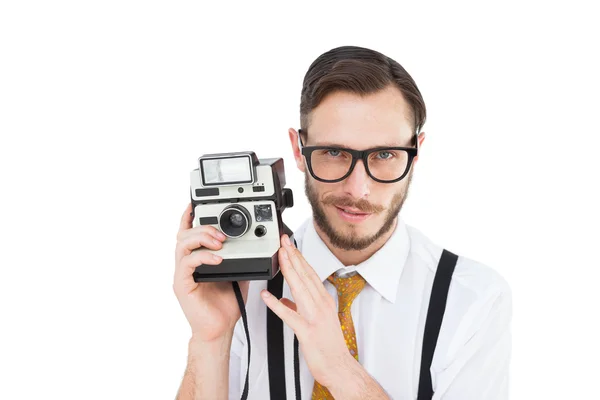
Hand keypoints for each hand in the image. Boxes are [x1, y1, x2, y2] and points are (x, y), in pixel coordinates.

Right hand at [173, 203, 249, 342]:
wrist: (220, 329)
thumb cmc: (226, 305)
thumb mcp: (238, 273)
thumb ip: (240, 257)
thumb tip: (253, 243)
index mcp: (197, 259)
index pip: (189, 232)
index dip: (191, 216)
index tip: (198, 204)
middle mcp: (186, 264)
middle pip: (184, 233)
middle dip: (203, 226)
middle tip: (222, 233)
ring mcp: (183, 273)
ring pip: (182, 244)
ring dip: (202, 238)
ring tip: (220, 242)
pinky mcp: (182, 284)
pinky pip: (187, 263)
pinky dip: (203, 257)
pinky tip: (218, 258)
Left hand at [260, 234, 351, 388]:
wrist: (339, 366)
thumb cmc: (329, 346)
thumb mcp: (317, 321)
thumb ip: (300, 307)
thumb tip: (285, 299)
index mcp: (323, 301)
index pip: (309, 273)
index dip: (299, 257)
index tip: (290, 245)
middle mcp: (320, 305)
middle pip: (305, 275)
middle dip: (293, 256)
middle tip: (283, 241)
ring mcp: (314, 317)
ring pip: (299, 288)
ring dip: (289, 270)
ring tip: (280, 256)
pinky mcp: (306, 331)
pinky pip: (289, 315)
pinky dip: (276, 304)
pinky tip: (266, 296)